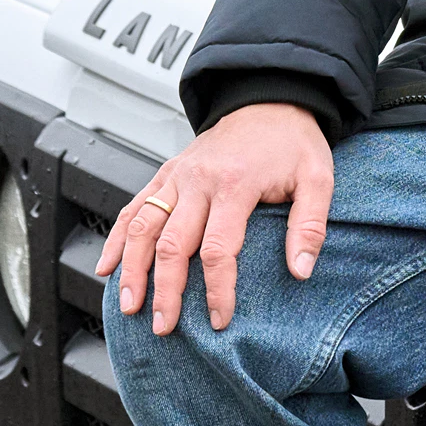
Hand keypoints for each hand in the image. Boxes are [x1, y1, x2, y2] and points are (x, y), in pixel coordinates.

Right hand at [113, 104, 333, 335]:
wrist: (268, 99)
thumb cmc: (292, 142)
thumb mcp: (318, 178)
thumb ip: (309, 226)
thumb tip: (300, 271)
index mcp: (235, 184)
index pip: (218, 248)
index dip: (217, 289)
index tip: (219, 319)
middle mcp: (199, 181)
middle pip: (172, 244)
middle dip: (165, 290)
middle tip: (164, 326)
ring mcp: (178, 177)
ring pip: (142, 226)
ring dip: (132, 269)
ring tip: (129, 306)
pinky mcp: (167, 174)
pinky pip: (133, 206)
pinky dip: (117, 237)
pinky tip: (107, 266)